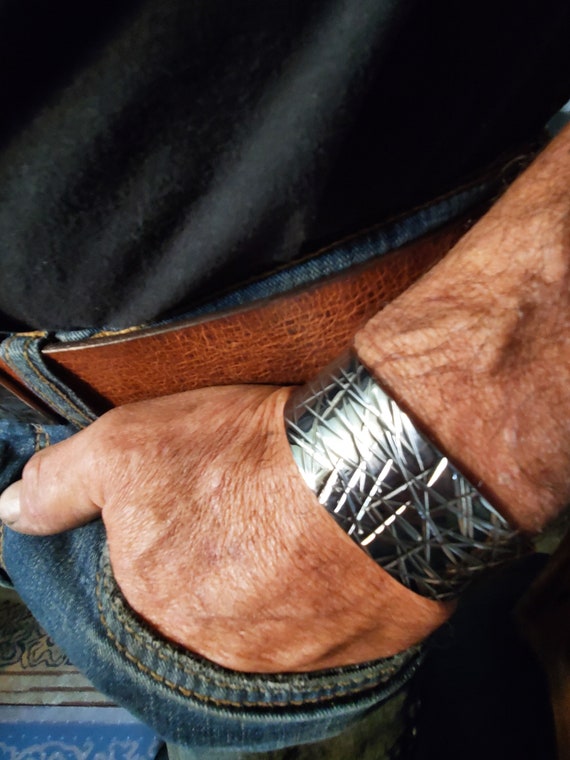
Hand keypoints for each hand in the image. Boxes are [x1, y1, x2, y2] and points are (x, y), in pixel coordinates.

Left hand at [0, 385, 447, 671]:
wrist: (368, 468)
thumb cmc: (248, 458)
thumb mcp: (126, 447)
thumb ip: (61, 484)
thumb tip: (14, 511)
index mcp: (163, 607)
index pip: (148, 589)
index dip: (170, 540)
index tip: (196, 510)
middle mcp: (225, 648)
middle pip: (213, 606)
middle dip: (224, 560)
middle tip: (250, 509)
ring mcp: (297, 654)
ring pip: (274, 617)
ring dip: (279, 579)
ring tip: (297, 523)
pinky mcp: (360, 646)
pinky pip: (333, 622)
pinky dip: (330, 588)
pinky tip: (336, 547)